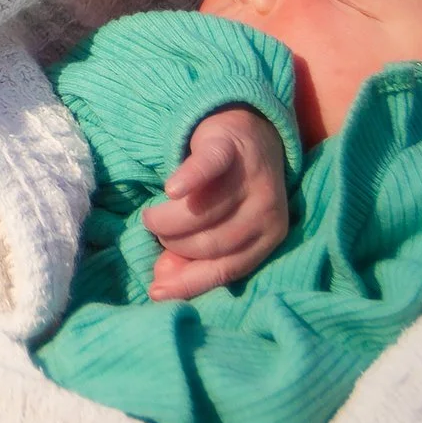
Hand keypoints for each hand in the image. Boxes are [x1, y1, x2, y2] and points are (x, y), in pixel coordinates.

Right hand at [142, 106, 291, 298]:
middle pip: (211, 242)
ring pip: (202, 212)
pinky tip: (172, 189)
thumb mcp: (220, 228)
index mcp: (267, 237)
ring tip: (153, 215)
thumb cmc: (230, 190)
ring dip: (167, 220)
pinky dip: (190, 179)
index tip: (155, 291)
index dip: (189, 283)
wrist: (250, 131)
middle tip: (158, 231)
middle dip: (174, 243)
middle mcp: (266, 211)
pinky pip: (210, 167)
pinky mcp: (231, 148)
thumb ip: (193, 258)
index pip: (227, 269)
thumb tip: (160, 286)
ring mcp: (252, 178)